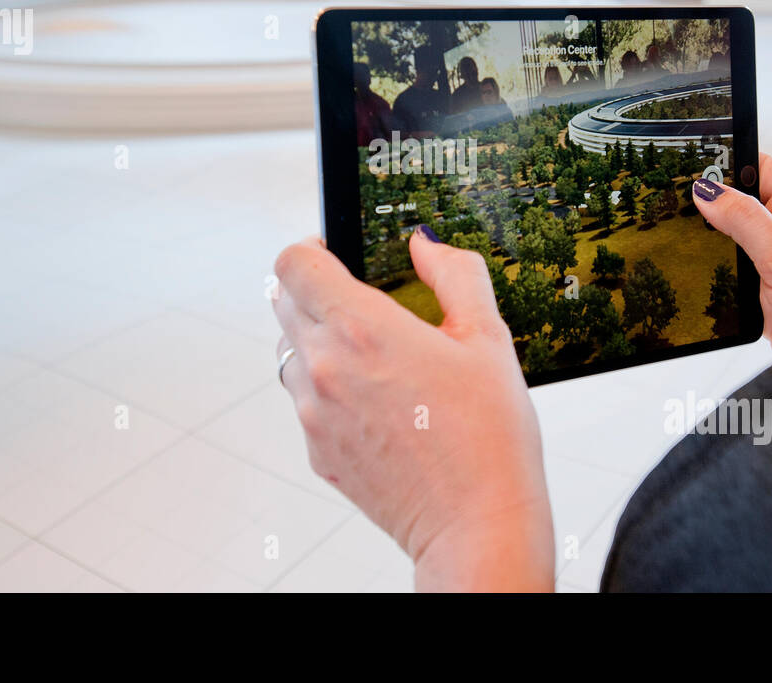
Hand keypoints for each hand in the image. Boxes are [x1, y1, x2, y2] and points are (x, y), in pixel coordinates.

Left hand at [271, 230, 553, 591]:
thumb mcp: (488, 337)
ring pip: (290, 352)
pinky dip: (330, 391)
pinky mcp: (317, 451)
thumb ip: (455, 274)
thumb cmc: (489, 436)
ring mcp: (314, 413)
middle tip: (361, 301)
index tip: (335, 252)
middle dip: (314, 291)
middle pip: (282, 302)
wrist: (476, 524)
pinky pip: (306, 402)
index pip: (292, 264)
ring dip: (319, 342)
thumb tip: (425, 246)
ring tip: (376, 359)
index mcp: (362, 329)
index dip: (311, 248)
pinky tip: (382, 406)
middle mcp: (324, 367)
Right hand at [691, 155, 771, 359]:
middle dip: (710, 202)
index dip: (730, 160)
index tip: (695, 159)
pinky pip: (731, 272)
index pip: (762, 168)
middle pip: (740, 203)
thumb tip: (707, 191)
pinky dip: (713, 271)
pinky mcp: (764, 293)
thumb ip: (747, 221)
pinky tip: (695, 270)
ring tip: (680, 234)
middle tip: (675, 199)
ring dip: (710, 240)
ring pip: (730, 240)